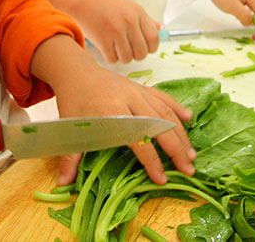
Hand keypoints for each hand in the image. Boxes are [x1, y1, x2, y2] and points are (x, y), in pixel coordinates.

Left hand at [29, 36, 195, 186]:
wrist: (75, 71)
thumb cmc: (73, 101)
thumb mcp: (70, 128)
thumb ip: (70, 157)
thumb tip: (62, 184)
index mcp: (111, 111)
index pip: (138, 140)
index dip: (152, 161)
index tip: (161, 179)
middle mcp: (128, 99)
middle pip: (159, 125)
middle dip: (176, 149)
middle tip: (188, 169)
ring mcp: (137, 91)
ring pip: (165, 112)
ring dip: (181, 133)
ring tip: (192, 154)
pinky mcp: (141, 86)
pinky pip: (163, 96)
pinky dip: (176, 107)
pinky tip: (189, 118)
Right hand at [48, 0, 159, 63]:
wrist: (83, 3)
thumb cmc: (107, 7)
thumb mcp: (129, 7)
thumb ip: (145, 20)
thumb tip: (160, 29)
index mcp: (138, 12)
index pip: (154, 38)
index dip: (151, 48)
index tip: (144, 48)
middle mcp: (129, 20)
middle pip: (142, 52)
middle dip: (136, 55)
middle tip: (128, 49)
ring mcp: (115, 30)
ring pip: (127, 58)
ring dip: (122, 57)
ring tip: (117, 48)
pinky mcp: (102, 39)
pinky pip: (113, 59)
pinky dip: (110, 57)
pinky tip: (107, 48)